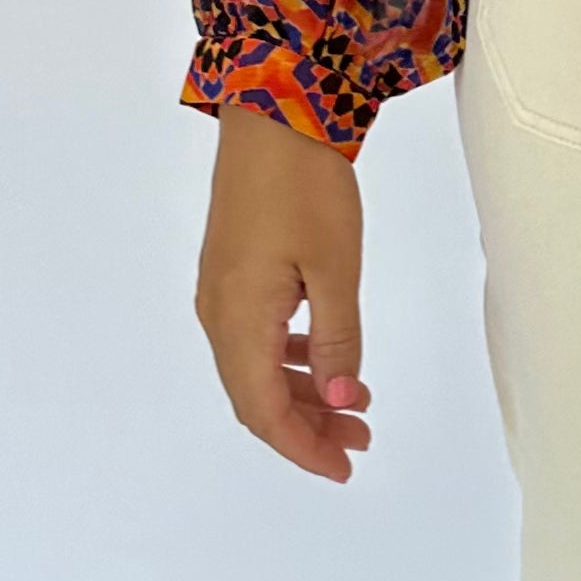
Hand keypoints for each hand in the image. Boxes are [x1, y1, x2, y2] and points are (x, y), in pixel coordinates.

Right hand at [194, 104, 372, 480]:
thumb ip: (338, 340)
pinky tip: (325, 359)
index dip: (302, 447)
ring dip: (303, 394)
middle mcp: (219, 313)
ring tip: (355, 406)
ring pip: (256, 369)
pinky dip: (291, 361)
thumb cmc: (306, 186)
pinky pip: (255, 338)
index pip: (263, 410)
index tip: (344, 466)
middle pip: (255, 397)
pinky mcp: (232, 273)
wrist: (274, 114)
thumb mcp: (337, 269)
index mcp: (238, 319)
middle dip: (307, 427)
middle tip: (362, 439)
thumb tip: (342, 399)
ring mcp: (221, 292)